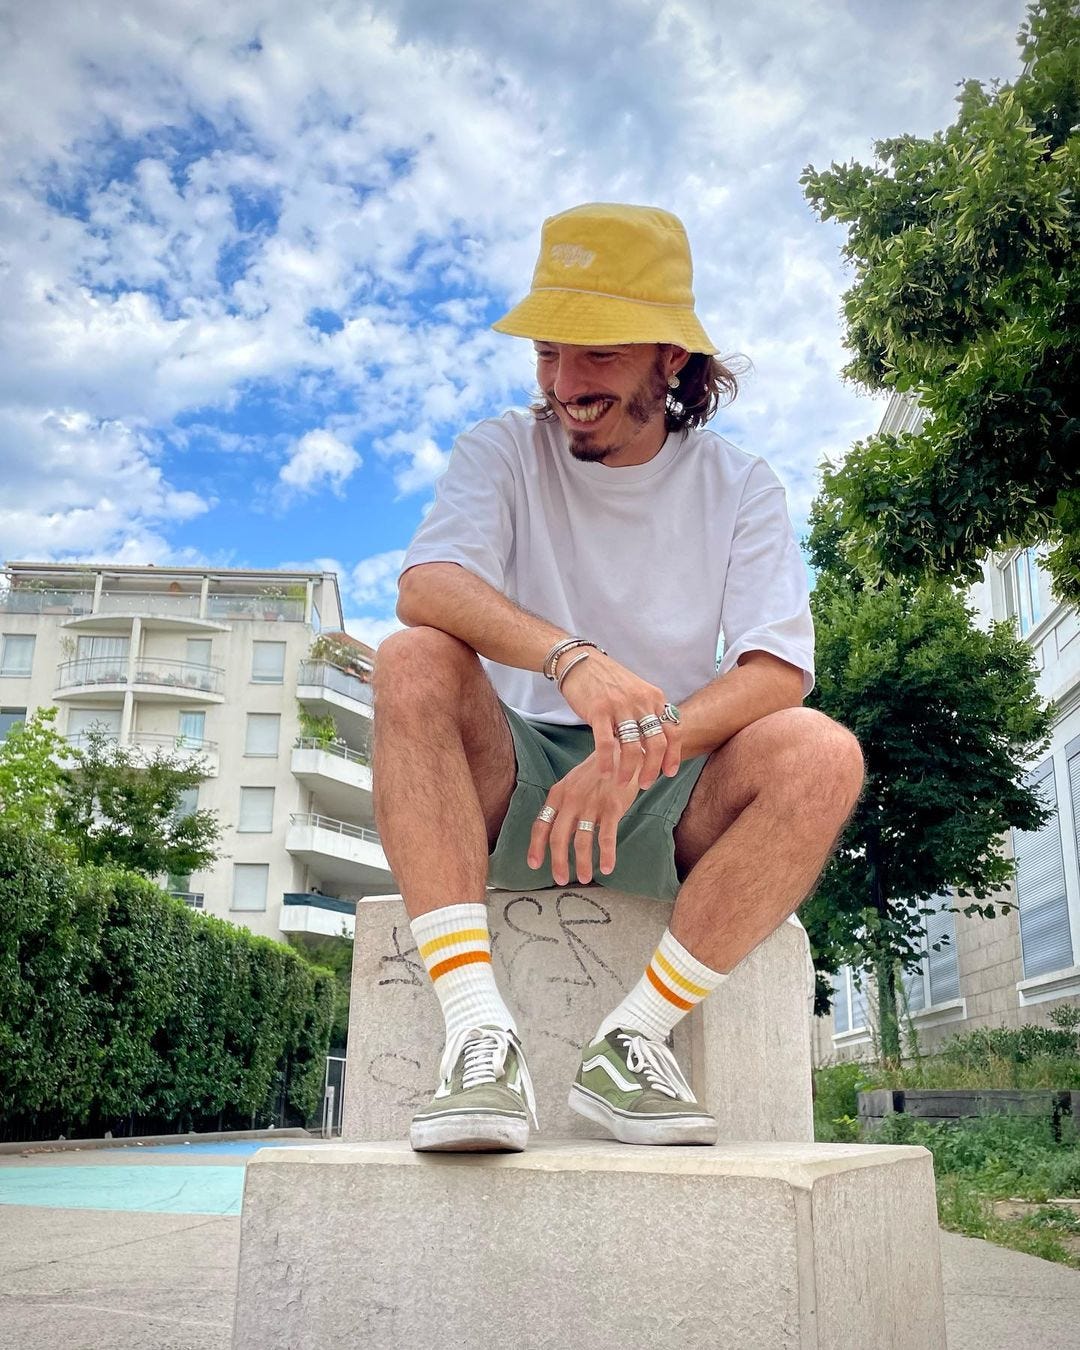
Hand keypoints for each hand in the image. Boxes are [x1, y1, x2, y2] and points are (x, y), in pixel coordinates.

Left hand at [528, 751, 642, 885]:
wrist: (623, 752)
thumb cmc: (597, 772)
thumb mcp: (573, 784)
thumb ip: (563, 807)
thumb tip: (556, 835)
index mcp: (558, 794)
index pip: (541, 824)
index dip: (536, 846)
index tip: (534, 864)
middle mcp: (571, 799)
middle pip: (558, 837)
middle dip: (558, 862)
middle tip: (560, 879)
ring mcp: (591, 803)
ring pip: (582, 841)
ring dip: (582, 863)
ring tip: (583, 878)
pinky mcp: (612, 806)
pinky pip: (607, 836)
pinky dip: (607, 855)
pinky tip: (607, 867)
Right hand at [556, 649, 681, 787]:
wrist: (581, 661)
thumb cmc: (608, 681)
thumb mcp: (636, 692)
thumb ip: (647, 714)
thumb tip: (654, 746)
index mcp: (654, 698)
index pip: (673, 731)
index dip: (673, 755)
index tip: (668, 773)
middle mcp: (641, 702)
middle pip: (657, 743)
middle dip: (652, 769)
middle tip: (645, 784)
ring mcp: (620, 706)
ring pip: (633, 747)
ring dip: (629, 770)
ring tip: (621, 782)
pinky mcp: (599, 711)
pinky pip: (606, 744)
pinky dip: (607, 762)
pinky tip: (605, 773)